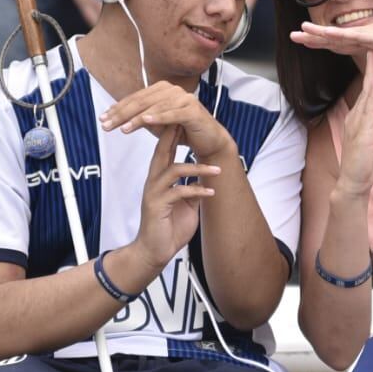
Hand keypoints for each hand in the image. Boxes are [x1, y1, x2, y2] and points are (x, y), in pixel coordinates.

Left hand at [100, 81, 236, 160]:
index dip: (118, 108)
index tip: (103, 119)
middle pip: (142, 101)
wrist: (209, 141)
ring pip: (154, 108)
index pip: (135, 98)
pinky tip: (145, 121)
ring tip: (122, 128)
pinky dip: (158, 117)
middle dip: (122, 114)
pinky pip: (172, 114)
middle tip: (106, 125)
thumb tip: (116, 117)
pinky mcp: (193, 110)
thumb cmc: (183, 132)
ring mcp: (184, 98)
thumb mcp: (157, 125)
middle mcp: (173, 90)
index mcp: (162, 90)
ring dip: (136, 118)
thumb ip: (140, 118)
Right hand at [132, 126, 220, 269]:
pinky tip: (211, 191)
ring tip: (218, 170)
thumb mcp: (186, 205)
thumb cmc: (169, 228)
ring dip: (198, 168)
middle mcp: (154, 181)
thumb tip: (205, 178)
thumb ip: (192, 189)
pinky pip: (179, 192)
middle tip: (191, 122)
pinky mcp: (158, 206)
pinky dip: (197, 190)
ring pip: (174, 170)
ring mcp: (154, 192)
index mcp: (159, 178)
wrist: (154, 252)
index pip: (165, 150)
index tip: (186, 119)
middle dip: (176, 135)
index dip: (174, 133)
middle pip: (162, 151)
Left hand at [291, 18, 372, 60]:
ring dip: (319, 33)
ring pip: (340, 34)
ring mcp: (371, 33)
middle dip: (313, 36)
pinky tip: (326, 34)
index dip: (323, 41)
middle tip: (293, 35)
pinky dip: (339, 35)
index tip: (307, 41)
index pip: (341, 42)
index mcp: (369, 39)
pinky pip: (354, 36)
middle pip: (335, 36)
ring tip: (301, 30)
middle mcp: (367, 34)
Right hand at [335, 50, 372, 197]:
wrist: (353, 182)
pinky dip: (371, 94)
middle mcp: (357, 115)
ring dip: (372, 71)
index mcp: (361, 115)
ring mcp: (358, 122)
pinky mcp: (362, 132)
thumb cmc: (364, 162)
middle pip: (368, 84)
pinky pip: (368, 110)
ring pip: (367, 92)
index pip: (371, 87)